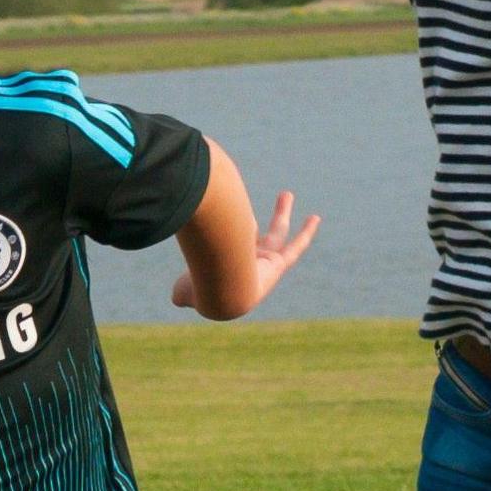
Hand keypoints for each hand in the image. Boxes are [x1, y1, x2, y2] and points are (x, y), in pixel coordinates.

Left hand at [170, 190, 318, 309]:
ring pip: (277, 235)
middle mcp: (249, 270)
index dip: (215, 245)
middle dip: (253, 227)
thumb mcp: (182, 291)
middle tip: (247, 220)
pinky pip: (295, 248)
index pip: (225, 255)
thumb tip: (175, 297)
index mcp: (227, 275)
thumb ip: (179, 293)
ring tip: (286, 194)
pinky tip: (315, 219)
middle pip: (254, 243)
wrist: (219, 293)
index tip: (206, 234)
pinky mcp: (277, 264)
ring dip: (281, 214)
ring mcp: (264, 266)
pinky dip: (306, 234)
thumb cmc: (200, 289)